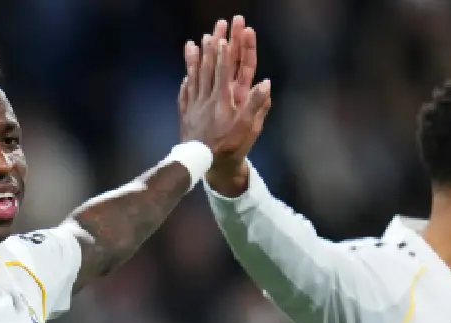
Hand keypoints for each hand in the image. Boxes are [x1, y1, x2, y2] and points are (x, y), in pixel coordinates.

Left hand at [178, 16, 269, 194]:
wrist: (202, 164)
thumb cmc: (228, 146)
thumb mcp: (248, 128)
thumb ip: (257, 105)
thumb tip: (266, 83)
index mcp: (224, 100)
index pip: (224, 70)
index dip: (223, 52)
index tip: (223, 36)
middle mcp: (207, 98)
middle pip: (209, 67)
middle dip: (212, 46)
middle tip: (214, 29)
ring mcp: (194, 106)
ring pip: (194, 77)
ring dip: (194, 58)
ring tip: (193, 42)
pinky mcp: (186, 115)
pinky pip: (184, 93)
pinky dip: (186, 81)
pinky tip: (186, 75)